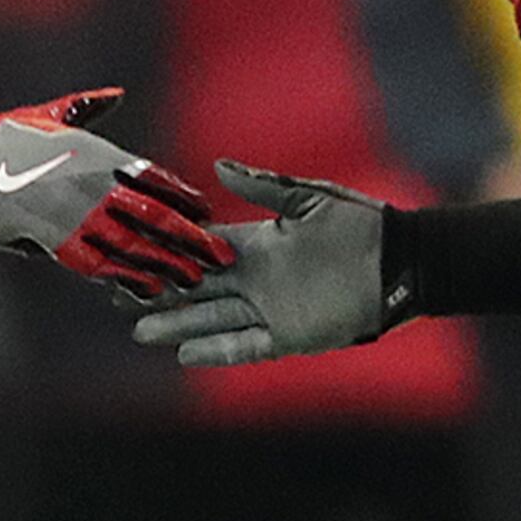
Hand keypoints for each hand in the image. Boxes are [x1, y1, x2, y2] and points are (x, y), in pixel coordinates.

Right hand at [0, 91, 229, 297]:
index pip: (153, 176)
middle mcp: (93, 184)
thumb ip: (88, 106)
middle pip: (156, 214)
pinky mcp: (55, 240)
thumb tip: (117, 93)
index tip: (207, 210)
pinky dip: (129, 277)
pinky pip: (102, 264)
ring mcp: (76, 214)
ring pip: (136, 243)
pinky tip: (151, 289)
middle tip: (223, 254)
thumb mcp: (48, 115)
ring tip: (197, 279)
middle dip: (192, 236)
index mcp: (96, 152)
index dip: (183, 195)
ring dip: (169, 263)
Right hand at [131, 161, 394, 369]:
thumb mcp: (310, 198)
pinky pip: (245, 345)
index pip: (204, 249)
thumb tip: (218, 166)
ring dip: (179, 325)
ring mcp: (270, 309)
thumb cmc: (361, 225)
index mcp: (259, 243)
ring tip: (141, 330)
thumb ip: (263, 187)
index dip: (170, 252)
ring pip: (213, 319)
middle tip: (121, 296)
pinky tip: (186, 354)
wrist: (400, 263)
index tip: (136, 251)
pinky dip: (217, 351)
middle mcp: (257, 278)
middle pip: (198, 288)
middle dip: (161, 293)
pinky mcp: (288, 335)